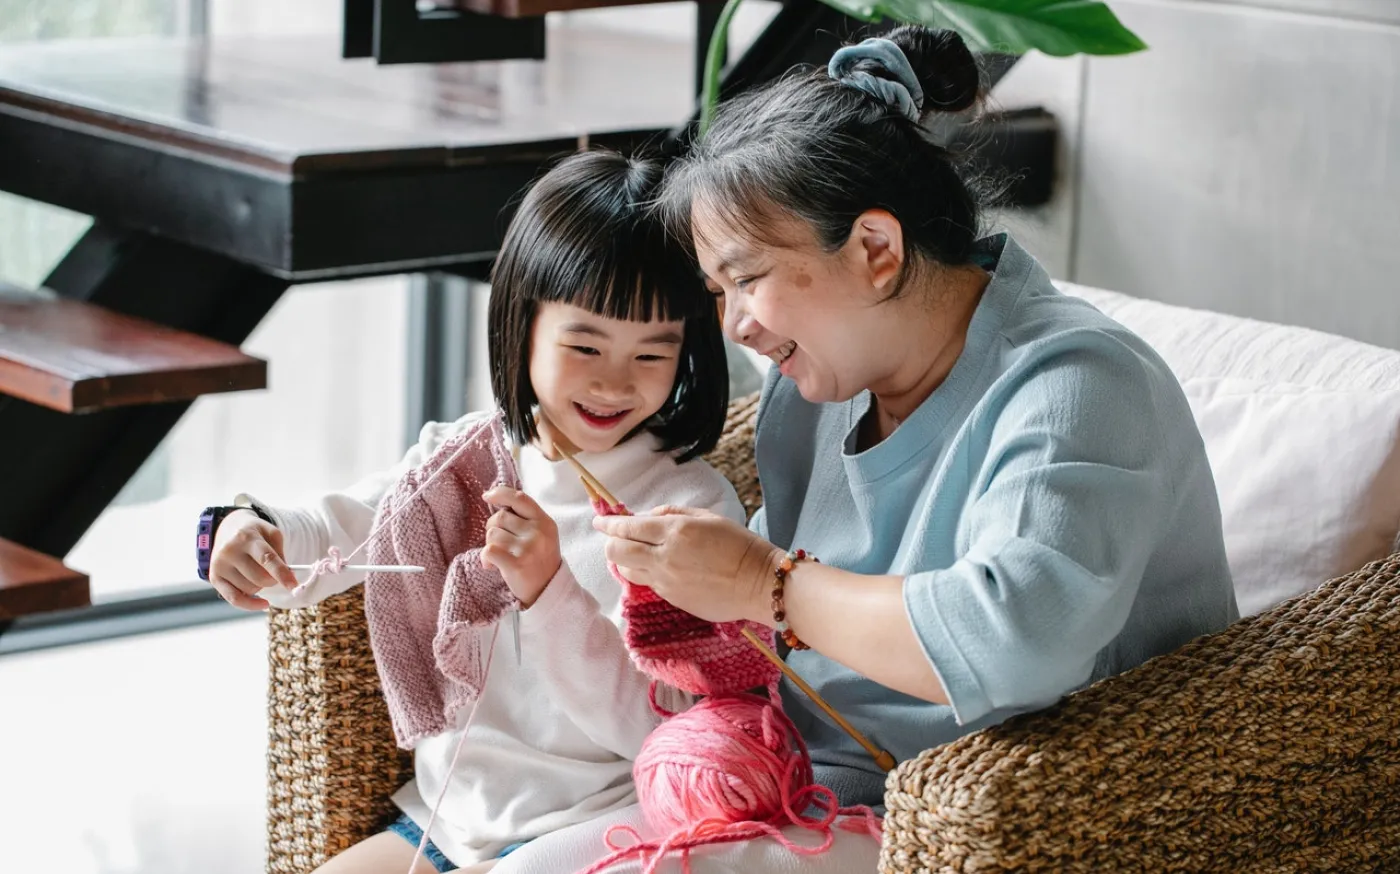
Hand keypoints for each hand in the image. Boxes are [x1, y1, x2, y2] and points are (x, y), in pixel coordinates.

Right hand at [209, 509, 296, 610]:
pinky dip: (251, 604)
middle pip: (260, 578)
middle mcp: (230, 551)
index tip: (293, 586)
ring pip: (250, 589)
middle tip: (273, 572)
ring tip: (257, 572)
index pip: (266, 558)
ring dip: (260, 586)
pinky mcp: (214, 577)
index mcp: (247, 537)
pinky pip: (235, 599)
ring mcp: (220, 565)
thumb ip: (280, 553)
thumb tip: (287, 577)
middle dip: (273, 579)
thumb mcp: (271, 533)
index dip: (281, 573)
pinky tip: (263, 603)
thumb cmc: (254, 533)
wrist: (226, 529)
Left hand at [481, 486, 561, 607]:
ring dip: (489, 545)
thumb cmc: (539, 560)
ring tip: (499, 557)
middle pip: (500, 516)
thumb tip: (495, 498)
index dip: (501, 493)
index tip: (487, 496)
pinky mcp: (516, 564)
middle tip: (499, 543)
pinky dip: (485, 558)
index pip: (520, 498)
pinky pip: (488, 550)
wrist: (547, 590)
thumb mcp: (542, 534)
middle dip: (493, 527)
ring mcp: (527, 548)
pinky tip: (491, 566)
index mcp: (545, 522)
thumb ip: (525, 517)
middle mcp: (538, 532)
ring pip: (492, 533)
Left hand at [592, 507, 781, 623]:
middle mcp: (664, 557)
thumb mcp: (708, 517)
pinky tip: (659, 566)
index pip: (628, 527)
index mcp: (675, 532)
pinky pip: (648, 583)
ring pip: (627, 570)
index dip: (609, 523)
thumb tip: (648, 518)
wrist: (758, 584)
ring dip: (625, 559)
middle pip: (618, 551)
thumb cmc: (739, 545)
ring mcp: (666, 581)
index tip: (599, 520)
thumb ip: (673, 514)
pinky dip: (646, 572)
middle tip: (612, 536)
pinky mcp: (672, 599)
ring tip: (634, 552)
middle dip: (609, 542)